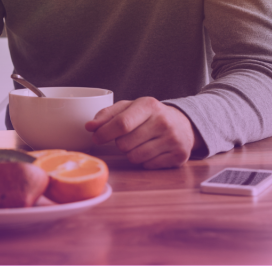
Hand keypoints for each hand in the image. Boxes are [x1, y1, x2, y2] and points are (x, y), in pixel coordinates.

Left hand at [85, 97, 200, 168]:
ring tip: (140, 143)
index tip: (96, 138)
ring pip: (135, 157)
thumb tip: (89, 126)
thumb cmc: (149, 115)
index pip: (122, 123)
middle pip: (125, 143)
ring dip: (131, 153)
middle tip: (128, 137)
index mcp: (149, 105)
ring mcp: (173, 139)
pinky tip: (152, 151)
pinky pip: (148, 165)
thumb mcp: (129, 108)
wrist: (182, 123)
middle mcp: (163, 121)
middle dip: (120, 143)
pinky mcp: (179, 156)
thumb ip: (107, 115)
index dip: (104, 133)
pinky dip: (145, 161)